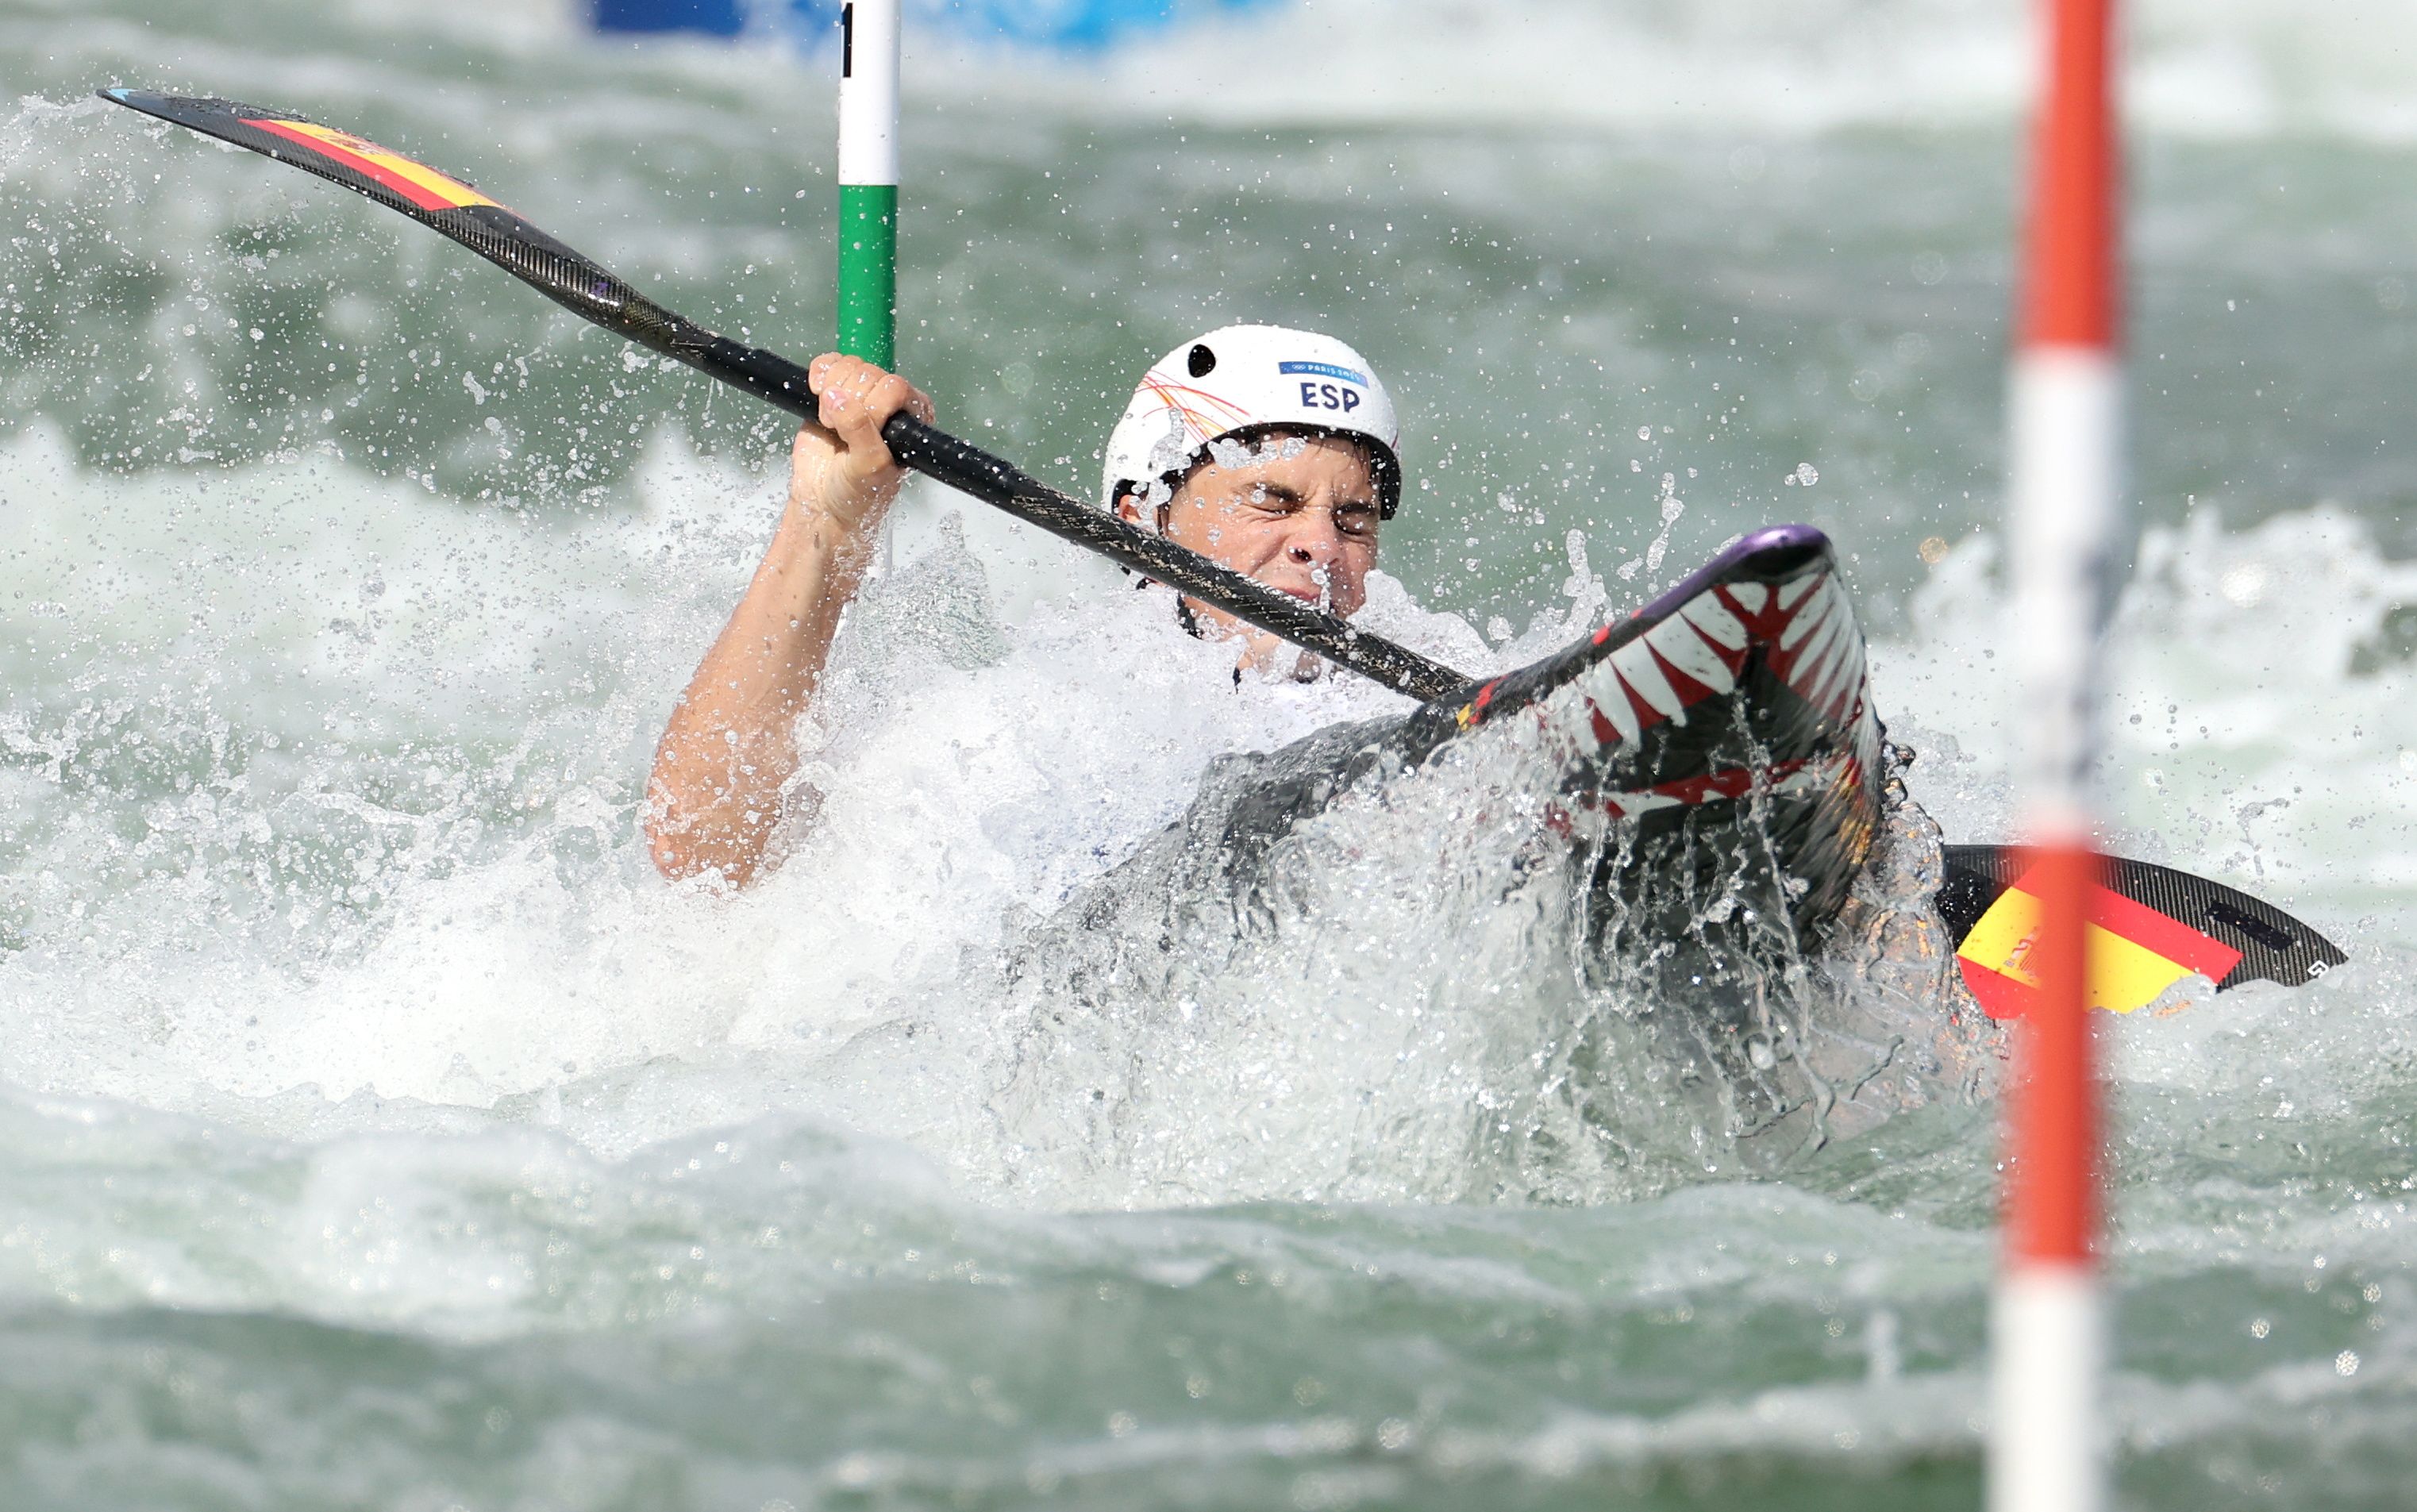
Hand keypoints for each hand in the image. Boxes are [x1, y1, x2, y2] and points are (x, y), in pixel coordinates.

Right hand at [786, 353, 935, 537]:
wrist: (824, 502)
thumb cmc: (857, 492)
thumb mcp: (869, 465)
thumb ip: (860, 429)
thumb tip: (836, 397)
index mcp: (912, 418)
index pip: (895, 387)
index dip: (872, 406)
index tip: (862, 433)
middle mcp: (891, 402)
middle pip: (869, 373)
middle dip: (849, 401)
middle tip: (840, 432)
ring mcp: (862, 394)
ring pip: (849, 366)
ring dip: (832, 391)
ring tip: (830, 423)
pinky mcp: (834, 390)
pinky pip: (828, 363)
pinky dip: (818, 374)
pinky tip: (817, 393)